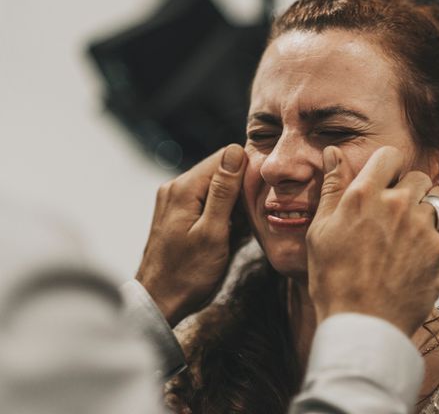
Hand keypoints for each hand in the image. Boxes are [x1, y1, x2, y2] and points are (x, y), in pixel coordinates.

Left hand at [136, 144, 247, 326]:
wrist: (159, 301)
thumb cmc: (188, 273)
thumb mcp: (213, 232)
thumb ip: (223, 191)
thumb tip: (234, 151)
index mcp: (184, 188)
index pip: (224, 157)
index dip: (247, 170)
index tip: (264, 191)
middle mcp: (175, 187)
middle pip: (219, 170)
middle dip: (241, 187)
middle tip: (255, 213)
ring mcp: (174, 200)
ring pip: (214, 186)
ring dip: (232, 202)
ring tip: (242, 226)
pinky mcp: (176, 213)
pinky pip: (205, 200)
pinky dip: (221, 211)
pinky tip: (228, 230)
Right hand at [306, 146, 438, 335]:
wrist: (362, 324)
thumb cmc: (333, 279)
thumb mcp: (321, 230)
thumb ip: (332, 187)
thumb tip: (333, 151)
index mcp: (364, 195)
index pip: (389, 155)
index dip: (387, 166)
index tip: (383, 181)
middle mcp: (397, 204)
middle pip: (418, 176)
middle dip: (408, 189)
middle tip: (392, 214)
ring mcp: (422, 226)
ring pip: (438, 201)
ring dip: (425, 211)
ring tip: (408, 234)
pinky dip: (433, 240)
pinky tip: (413, 259)